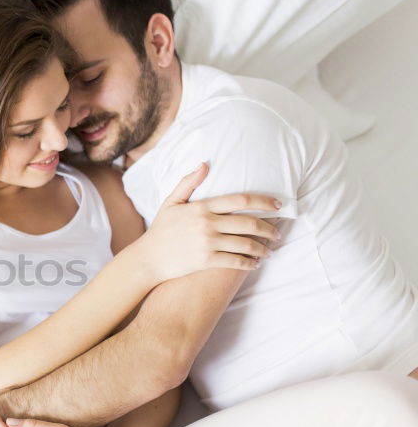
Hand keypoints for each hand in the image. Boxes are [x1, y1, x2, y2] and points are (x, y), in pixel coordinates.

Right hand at [138, 162, 282, 281]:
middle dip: (268, 229)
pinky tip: (255, 263)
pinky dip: (249, 263)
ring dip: (262, 248)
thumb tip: (205, 164)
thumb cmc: (160, 230)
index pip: (240, 200)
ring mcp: (207, 243)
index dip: (263, 201)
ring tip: (269, 251)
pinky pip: (236, 261)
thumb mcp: (171, 202)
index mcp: (201, 207)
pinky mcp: (206, 261)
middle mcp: (207, 224)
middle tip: (277, 233)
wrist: (147, 258)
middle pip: (248, 223)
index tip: (278, 205)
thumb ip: (188, 182)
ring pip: (245, 244)